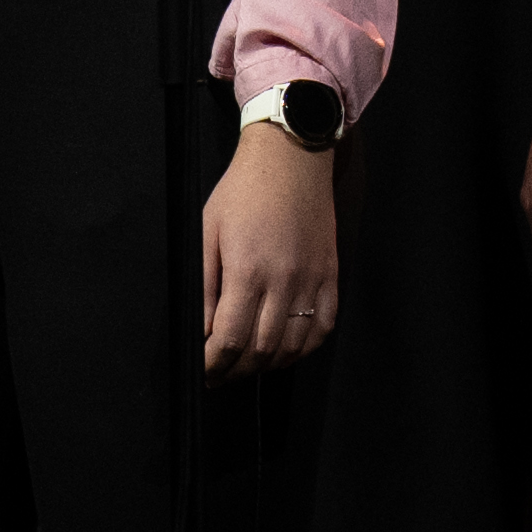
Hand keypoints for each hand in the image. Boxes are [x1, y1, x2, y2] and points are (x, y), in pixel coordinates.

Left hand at [204, 125, 344, 371]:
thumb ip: (204, 287)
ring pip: (292, 347)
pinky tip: (284, 349)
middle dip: (234, 371)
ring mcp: (312, 280)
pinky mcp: (330, 275)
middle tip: (219, 373)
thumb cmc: (243, 192)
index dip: (212, 366)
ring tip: (247, 364)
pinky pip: (323, 327)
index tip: (202, 372)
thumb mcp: (208, 232)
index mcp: (248, 270)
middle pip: (260, 351)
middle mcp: (284, 280)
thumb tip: (201, 330)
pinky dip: (303, 348)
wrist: (291, 158)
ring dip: (267, 365)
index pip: (228, 340)